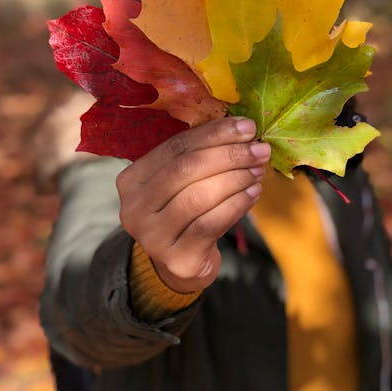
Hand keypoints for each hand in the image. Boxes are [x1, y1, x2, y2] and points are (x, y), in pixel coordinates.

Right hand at [116, 117, 269, 292]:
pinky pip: (211, 224)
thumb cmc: (185, 212)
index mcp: (132, 179)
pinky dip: (237, 204)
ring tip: (258, 170)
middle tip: (259, 148)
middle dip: (228, 155)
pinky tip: (254, 193)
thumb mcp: (182, 183)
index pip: (176, 147)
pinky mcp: (177, 258)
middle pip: (186, 169)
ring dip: (235, 179)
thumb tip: (242, 130)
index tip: (247, 126)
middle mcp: (134, 208)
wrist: (181, 263)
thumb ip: (200, 156)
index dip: (214, 134)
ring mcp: (153, 236)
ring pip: (199, 196)